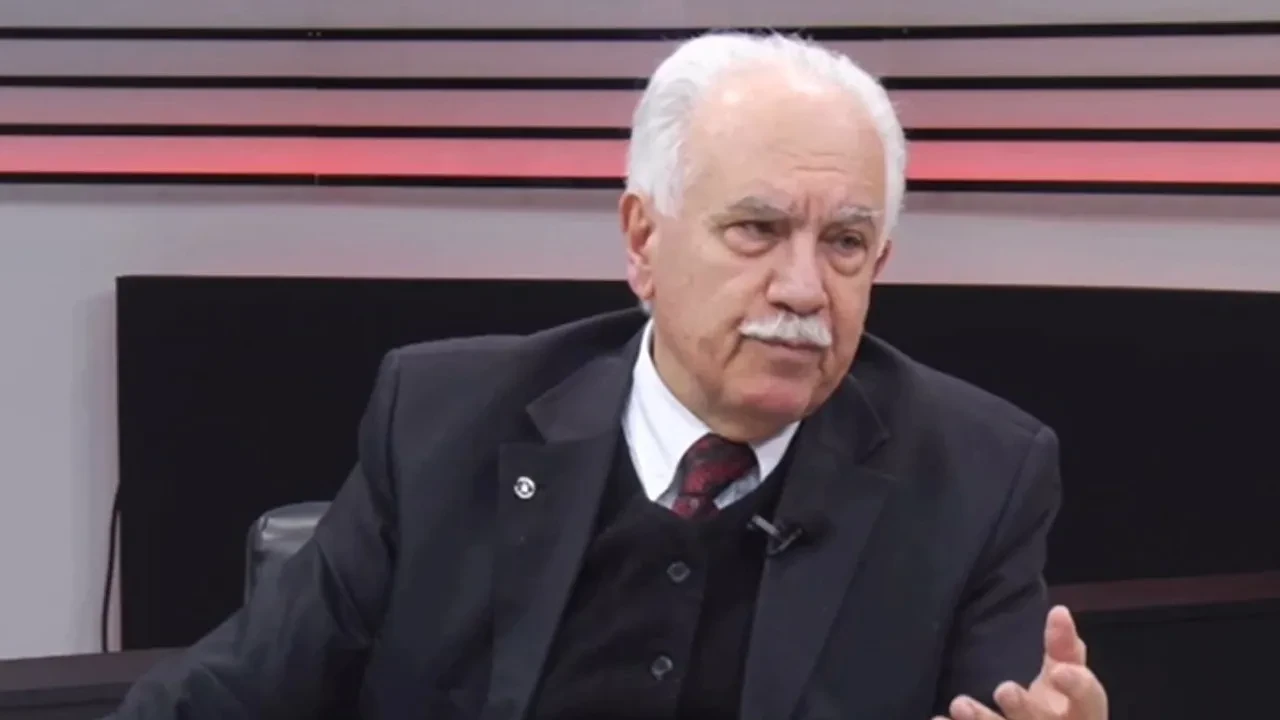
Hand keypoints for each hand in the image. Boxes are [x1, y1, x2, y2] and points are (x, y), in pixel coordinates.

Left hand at [935, 605, 1107, 719]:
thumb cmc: (1059, 709)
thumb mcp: (1067, 678)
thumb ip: (1064, 648)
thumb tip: (1059, 610)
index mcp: (1082, 713)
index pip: (1089, 699)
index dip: (1077, 686)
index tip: (1059, 672)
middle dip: (1024, 709)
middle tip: (1003, 689)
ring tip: (959, 704)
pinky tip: (938, 719)